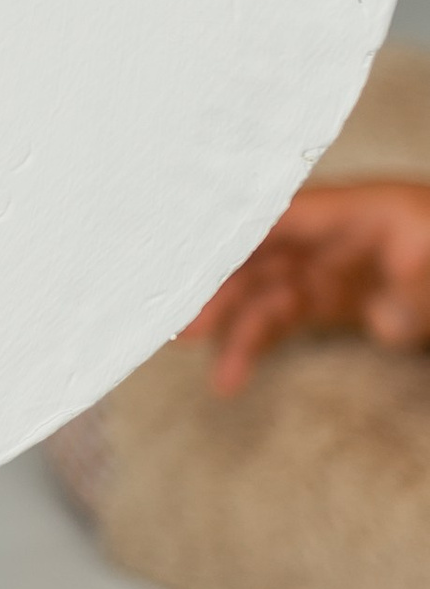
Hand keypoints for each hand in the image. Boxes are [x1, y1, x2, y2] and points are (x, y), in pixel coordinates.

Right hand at [184, 178, 429, 395]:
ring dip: (235, 333)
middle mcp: (323, 236)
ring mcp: (322, 270)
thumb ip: (408, 259)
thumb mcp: (426, 248)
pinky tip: (232, 376)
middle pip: (255, 257)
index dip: (229, 234)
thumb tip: (392, 269)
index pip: (273, 215)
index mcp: (345, 209)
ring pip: (261, 296)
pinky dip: (251, 346)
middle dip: (219, 290)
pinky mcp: (324, 303)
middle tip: (188, 326)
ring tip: (222, 379)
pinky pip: (276, 322)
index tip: (183, 255)